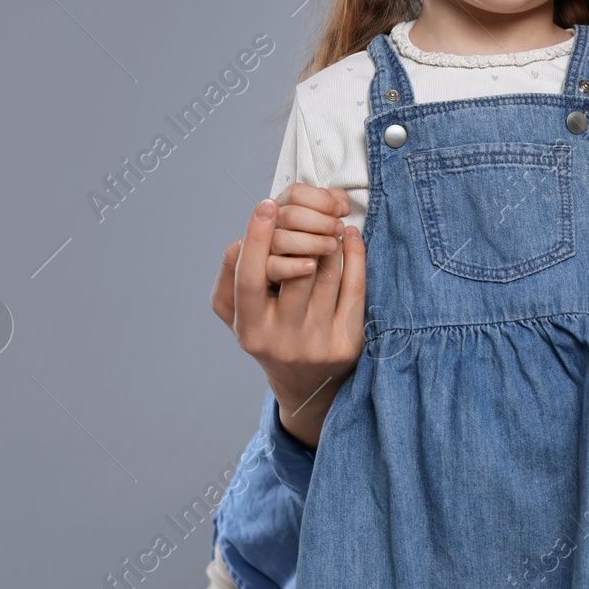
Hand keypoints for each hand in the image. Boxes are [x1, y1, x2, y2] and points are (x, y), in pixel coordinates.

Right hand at [211, 185, 366, 447]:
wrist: (306, 384)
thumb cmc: (268, 330)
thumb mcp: (239, 312)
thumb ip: (234, 273)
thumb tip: (251, 232)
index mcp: (249, 329)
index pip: (249, 279)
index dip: (257, 239)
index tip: (266, 204)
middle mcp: (281, 340)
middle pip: (295, 272)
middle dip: (304, 235)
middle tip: (313, 211)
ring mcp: (316, 343)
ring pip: (327, 275)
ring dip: (330, 239)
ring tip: (331, 222)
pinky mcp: (347, 343)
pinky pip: (355, 287)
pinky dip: (355, 254)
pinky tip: (350, 236)